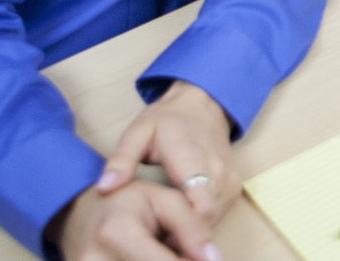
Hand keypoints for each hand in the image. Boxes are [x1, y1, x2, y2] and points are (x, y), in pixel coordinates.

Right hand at [50, 179, 219, 260]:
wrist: (80, 215)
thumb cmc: (128, 203)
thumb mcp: (164, 200)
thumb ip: (192, 226)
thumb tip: (213, 258)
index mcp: (116, 232)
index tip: (209, 257)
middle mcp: (93, 260)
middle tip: (179, 247)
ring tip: (160, 248)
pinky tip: (150, 255)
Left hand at [97, 82, 236, 222]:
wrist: (202, 103)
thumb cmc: (168, 120)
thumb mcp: (137, 133)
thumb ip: (121, 161)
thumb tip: (105, 188)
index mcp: (192, 158)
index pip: (201, 206)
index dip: (181, 229)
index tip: (156, 236)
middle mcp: (218, 170)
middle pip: (206, 219)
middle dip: (182, 233)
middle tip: (153, 236)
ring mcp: (230, 178)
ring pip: (214, 219)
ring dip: (191, 228)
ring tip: (163, 227)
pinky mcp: (234, 185)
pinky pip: (220, 213)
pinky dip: (201, 221)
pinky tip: (180, 217)